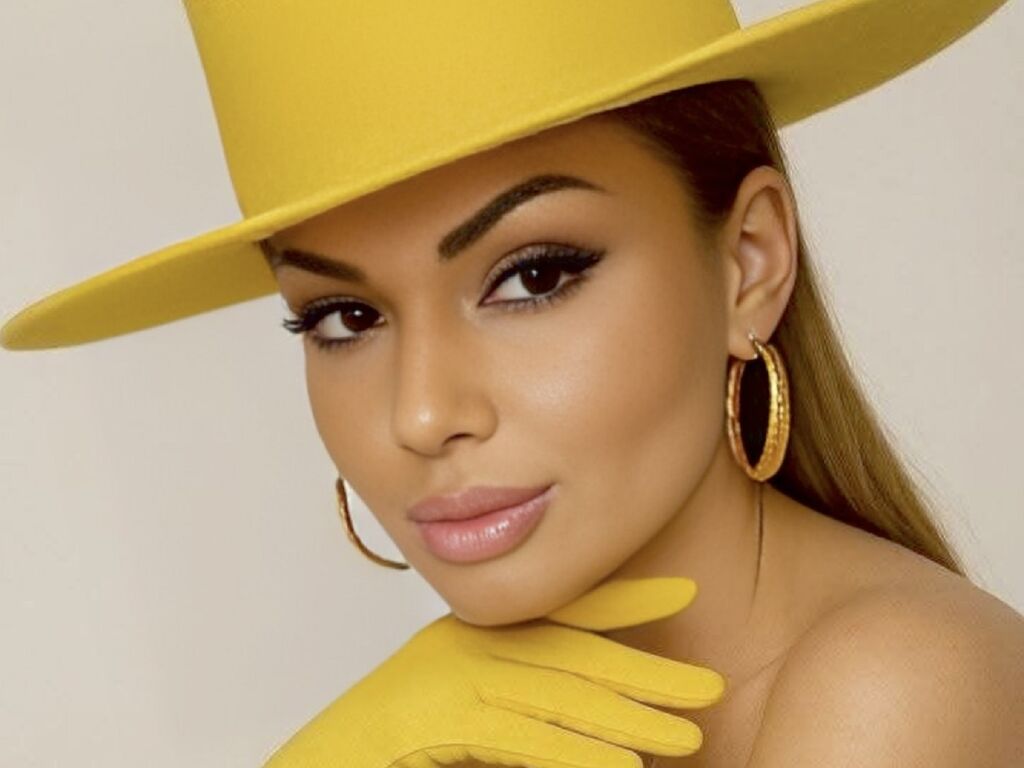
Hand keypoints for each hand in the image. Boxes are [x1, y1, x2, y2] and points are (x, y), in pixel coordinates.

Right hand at [260, 577, 725, 767]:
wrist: (320, 759)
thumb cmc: (388, 738)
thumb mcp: (458, 699)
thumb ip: (511, 693)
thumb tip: (584, 715)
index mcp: (475, 637)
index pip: (561, 612)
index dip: (626, 600)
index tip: (683, 593)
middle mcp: (468, 648)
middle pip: (575, 657)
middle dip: (647, 672)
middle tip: (710, 687)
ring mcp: (454, 682)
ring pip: (561, 698)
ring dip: (629, 719)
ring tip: (688, 735)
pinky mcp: (444, 720)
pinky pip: (524, 739)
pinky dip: (575, 756)